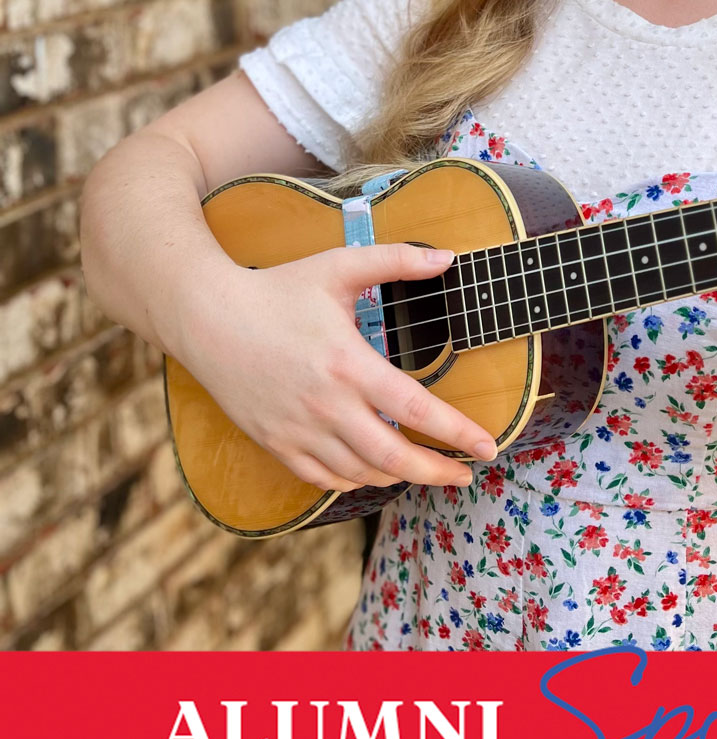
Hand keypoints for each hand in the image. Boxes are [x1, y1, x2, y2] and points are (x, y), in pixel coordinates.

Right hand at [170, 242, 497, 491]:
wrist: (205, 317)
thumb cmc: (276, 289)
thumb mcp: (338, 265)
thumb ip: (396, 260)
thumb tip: (449, 257)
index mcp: (347, 364)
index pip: (415, 410)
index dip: (457, 433)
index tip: (488, 446)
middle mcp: (325, 405)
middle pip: (393, 457)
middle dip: (437, 472)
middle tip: (465, 475)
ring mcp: (298, 430)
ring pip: (360, 473)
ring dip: (399, 476)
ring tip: (425, 468)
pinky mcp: (275, 443)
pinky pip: (324, 478)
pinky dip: (355, 480)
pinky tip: (373, 470)